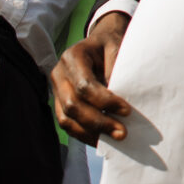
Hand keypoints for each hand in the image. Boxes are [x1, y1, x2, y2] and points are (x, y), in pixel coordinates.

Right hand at [52, 13, 131, 143]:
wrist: (99, 43)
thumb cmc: (110, 45)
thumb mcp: (118, 48)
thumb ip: (116, 70)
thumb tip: (120, 97)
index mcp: (72, 56)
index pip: (84, 85)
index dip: (105, 101)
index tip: (127, 110)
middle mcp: (59, 74)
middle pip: (73, 105)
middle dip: (98, 122)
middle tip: (122, 132)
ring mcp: (56, 90)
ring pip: (67, 119)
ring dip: (91, 133)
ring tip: (114, 139)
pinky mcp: (59, 104)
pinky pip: (67, 124)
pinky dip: (85, 135)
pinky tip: (103, 140)